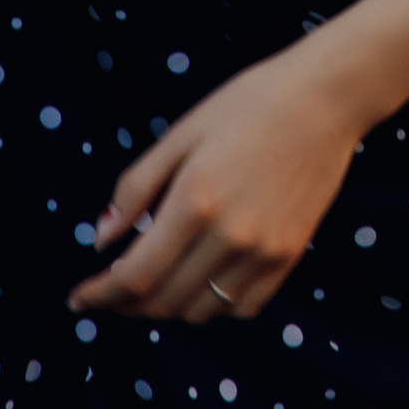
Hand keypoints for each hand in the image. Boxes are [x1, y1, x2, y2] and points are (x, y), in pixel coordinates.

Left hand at [69, 42, 362, 322]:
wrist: (329, 96)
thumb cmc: (251, 102)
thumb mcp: (183, 132)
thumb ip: (136, 188)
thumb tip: (102, 240)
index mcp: (196, 201)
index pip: (134, 277)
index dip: (100, 295)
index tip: (80, 297)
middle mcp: (230, 236)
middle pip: (162, 302)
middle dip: (126, 305)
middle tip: (111, 291)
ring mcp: (263, 251)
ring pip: (199, 312)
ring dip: (167, 306)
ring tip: (155, 283)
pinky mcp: (289, 256)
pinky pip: (240, 308)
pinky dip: (213, 305)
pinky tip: (201, 279)